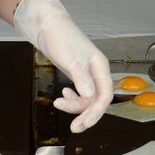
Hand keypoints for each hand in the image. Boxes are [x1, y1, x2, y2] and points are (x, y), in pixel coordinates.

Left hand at [14, 0, 112, 132]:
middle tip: (74, 127)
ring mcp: (87, 74)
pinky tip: (62, 96)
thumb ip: (81, 79)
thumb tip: (90, 96)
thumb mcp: (71, 59)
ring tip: (58, 103)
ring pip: (87, 99)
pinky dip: (71, 98)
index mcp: (100, 68)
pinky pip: (79, 93)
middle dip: (85, 114)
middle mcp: (96, 72)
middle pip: (97, 100)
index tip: (84, 123)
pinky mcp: (78, 75)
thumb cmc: (62, 38)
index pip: (105, 95)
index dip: (96, 112)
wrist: (49, 27)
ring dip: (74, 105)